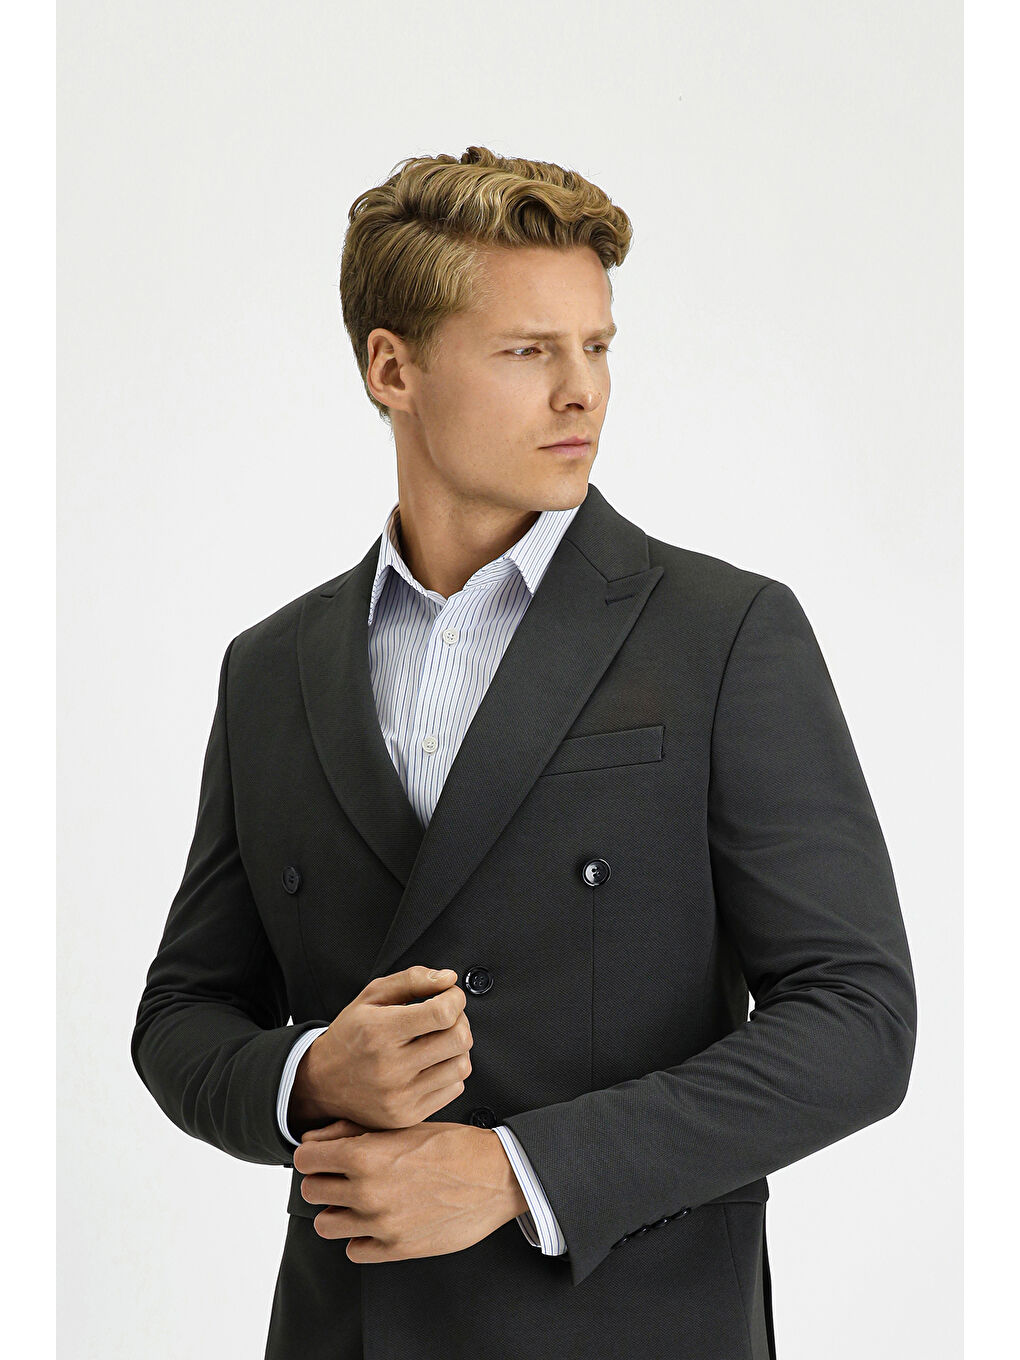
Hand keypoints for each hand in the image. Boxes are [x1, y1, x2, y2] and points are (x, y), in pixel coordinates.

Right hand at [290, 966, 472, 1132]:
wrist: (321, 1082)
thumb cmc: (350, 1035)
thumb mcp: (371, 996)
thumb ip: (411, 980)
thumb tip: (449, 978)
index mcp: (380, 1031)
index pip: (442, 1013)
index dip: (455, 999)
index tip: (450, 996)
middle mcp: (390, 1066)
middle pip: (459, 1039)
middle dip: (461, 1021)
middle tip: (446, 1019)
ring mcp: (399, 1096)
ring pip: (461, 1065)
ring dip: (457, 1049)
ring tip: (439, 1042)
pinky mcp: (407, 1116)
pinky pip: (454, 1089)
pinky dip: (450, 1073)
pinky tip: (431, 1065)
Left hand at [293, 1117, 528, 1261]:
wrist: (496, 1176)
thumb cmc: (453, 1145)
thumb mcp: (403, 1126)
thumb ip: (353, 1131)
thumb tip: (315, 1138)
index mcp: (366, 1155)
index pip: (305, 1159)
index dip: (312, 1154)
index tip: (321, 1156)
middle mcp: (367, 1192)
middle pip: (311, 1191)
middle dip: (323, 1180)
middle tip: (341, 1176)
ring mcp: (381, 1224)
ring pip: (326, 1225)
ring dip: (338, 1211)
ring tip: (358, 1201)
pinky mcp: (397, 1248)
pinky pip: (354, 1250)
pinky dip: (360, 1238)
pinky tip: (377, 1222)